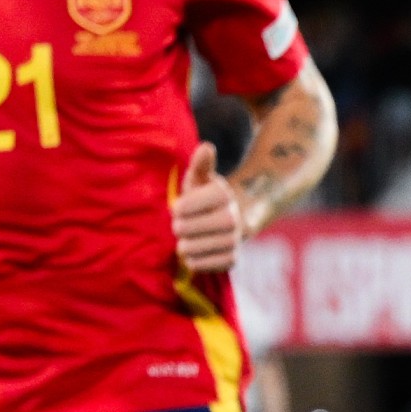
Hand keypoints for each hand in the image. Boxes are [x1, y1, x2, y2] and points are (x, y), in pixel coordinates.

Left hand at [171, 141, 245, 273]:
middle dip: (178, 227)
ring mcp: (233, 240)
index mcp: (222, 194)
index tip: (178, 208)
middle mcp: (232, 217)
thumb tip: (206, 147)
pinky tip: (195, 252)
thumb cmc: (203, 198)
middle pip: (185, 228)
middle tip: (179, 226)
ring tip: (185, 241)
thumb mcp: (199, 179)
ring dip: (184, 245)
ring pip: (193, 248)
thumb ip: (201, 164)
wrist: (227, 222)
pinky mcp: (232, 259)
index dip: (177, 208)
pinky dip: (194, 261)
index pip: (184, 206)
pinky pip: (203, 265)